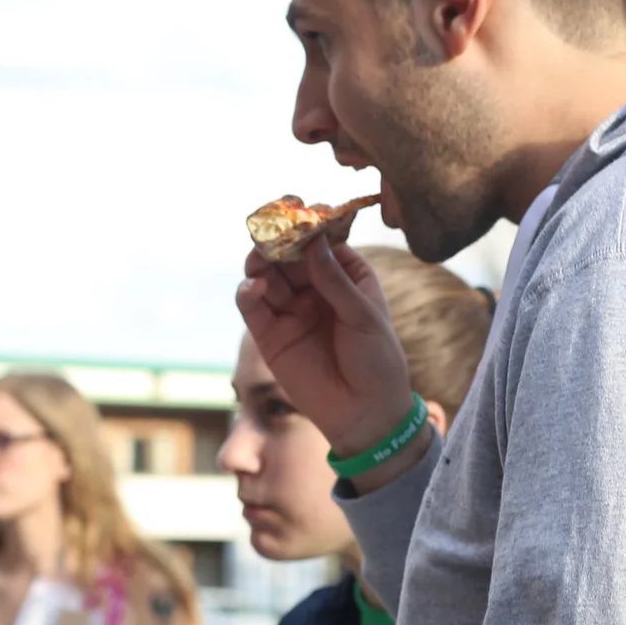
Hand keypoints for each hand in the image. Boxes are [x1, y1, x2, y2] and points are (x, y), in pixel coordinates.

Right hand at [236, 237, 416, 458]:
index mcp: (346, 276)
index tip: (297, 212)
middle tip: (269, 235)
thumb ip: (334, 280)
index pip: (322, 243)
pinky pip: (254, 308)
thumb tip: (313, 241)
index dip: (309, 228)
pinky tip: (253, 287)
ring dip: (259, 264)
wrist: (365, 412)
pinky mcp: (271, 336)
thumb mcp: (364, 315)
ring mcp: (291, 311)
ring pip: (267, 277)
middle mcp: (315, 289)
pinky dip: (248, 293)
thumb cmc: (377, 360)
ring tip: (259, 261)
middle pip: (288, 256)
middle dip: (277, 243)